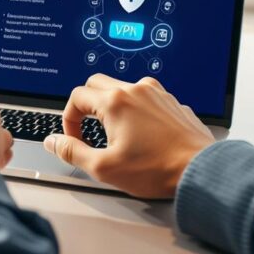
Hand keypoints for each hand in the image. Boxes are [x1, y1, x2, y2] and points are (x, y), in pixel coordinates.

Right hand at [43, 74, 213, 197]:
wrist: (200, 170)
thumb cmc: (158, 169)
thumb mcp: (105, 167)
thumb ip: (72, 152)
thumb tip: (53, 142)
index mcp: (115, 102)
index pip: (76, 97)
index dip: (68, 119)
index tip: (74, 138)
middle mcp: (135, 90)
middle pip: (96, 83)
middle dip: (86, 105)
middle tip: (89, 130)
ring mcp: (156, 93)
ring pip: (122, 87)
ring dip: (111, 105)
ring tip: (116, 133)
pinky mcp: (171, 101)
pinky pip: (144, 97)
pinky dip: (135, 109)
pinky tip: (141, 133)